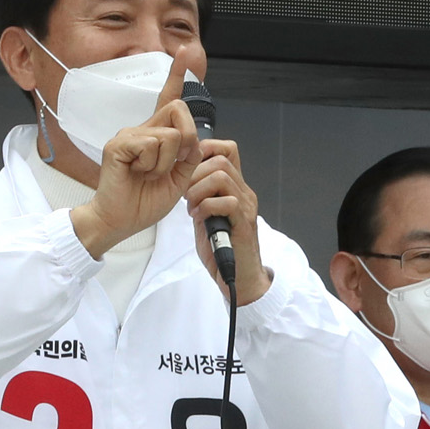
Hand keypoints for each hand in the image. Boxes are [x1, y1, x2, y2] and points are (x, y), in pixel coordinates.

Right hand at [70, 54, 201, 258]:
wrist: (122, 220)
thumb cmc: (145, 201)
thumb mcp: (179, 178)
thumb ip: (189, 155)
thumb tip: (196, 137)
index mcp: (156, 135)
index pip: (169, 99)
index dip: (178, 75)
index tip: (186, 52)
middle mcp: (142, 129)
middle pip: (179, 109)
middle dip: (187, 139)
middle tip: (173, 164)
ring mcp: (129, 135)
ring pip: (169, 135)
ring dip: (167, 163)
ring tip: (148, 175)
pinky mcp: (119, 144)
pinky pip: (151, 145)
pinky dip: (152, 165)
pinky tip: (138, 174)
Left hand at [186, 135, 270, 305]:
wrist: (239, 278)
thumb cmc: (221, 250)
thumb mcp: (205, 216)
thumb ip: (199, 197)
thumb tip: (183, 180)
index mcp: (235, 188)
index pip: (227, 149)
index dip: (205, 150)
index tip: (187, 169)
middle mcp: (244, 193)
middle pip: (221, 160)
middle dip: (194, 174)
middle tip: (185, 196)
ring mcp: (246, 206)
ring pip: (221, 176)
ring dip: (198, 190)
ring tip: (191, 208)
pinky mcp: (244, 223)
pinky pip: (227, 201)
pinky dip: (206, 207)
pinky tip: (199, 218)